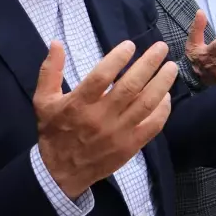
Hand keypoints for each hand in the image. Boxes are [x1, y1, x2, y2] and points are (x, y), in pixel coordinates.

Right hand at [35, 40, 176, 199]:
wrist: (60, 173)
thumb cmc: (55, 131)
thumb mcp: (44, 101)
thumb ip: (50, 71)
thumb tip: (56, 42)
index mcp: (78, 105)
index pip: (101, 77)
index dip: (117, 58)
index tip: (130, 45)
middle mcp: (99, 118)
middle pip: (129, 87)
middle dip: (149, 64)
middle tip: (161, 48)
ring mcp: (117, 133)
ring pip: (146, 104)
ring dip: (162, 83)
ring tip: (171, 67)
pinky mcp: (130, 146)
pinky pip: (153, 125)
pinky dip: (163, 110)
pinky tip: (166, 95)